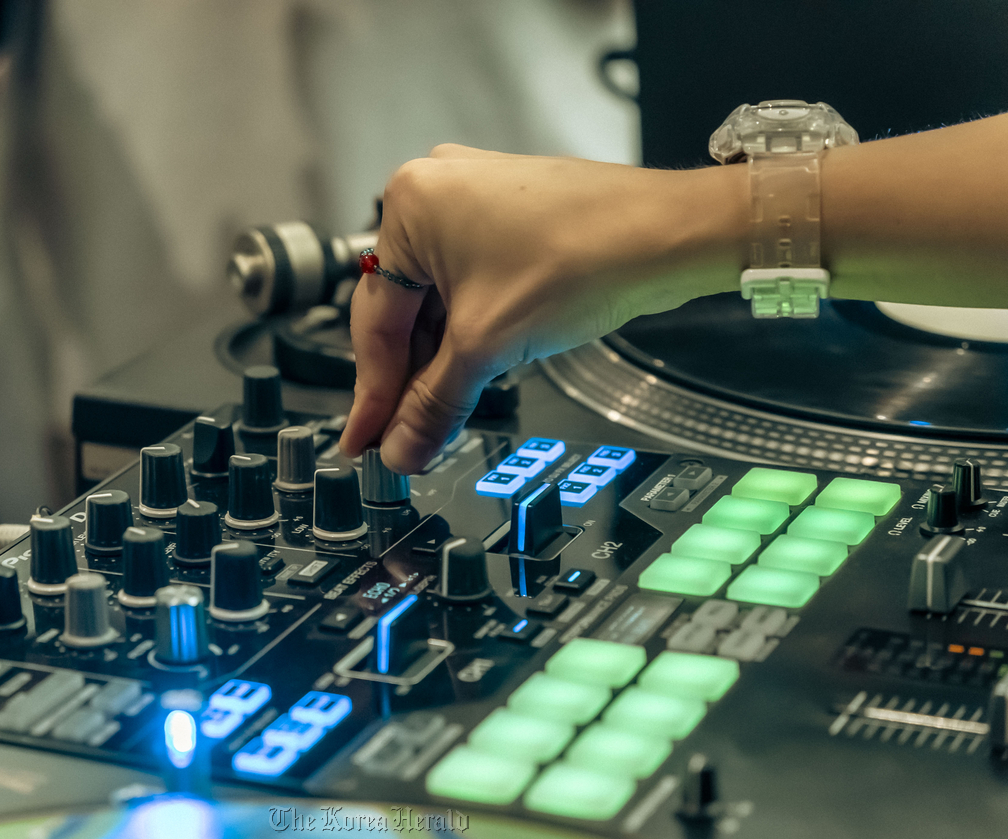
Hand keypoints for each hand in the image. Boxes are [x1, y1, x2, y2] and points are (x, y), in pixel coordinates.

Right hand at [339, 145, 744, 472]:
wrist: (673, 234)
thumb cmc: (584, 257)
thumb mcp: (488, 346)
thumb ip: (433, 404)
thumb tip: (400, 448)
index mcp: (408, 203)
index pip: (375, 318)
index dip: (372, 392)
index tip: (365, 440)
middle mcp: (433, 190)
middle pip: (402, 308)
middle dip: (406, 379)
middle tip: (398, 439)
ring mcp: (473, 199)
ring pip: (437, 299)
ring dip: (438, 360)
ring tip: (434, 418)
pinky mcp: (509, 214)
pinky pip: (468, 283)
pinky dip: (466, 331)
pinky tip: (467, 375)